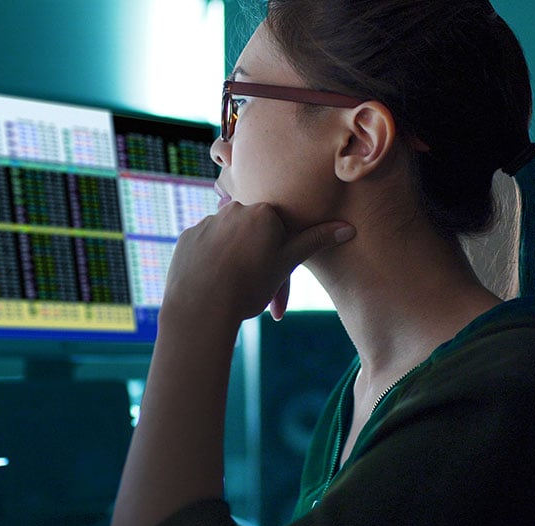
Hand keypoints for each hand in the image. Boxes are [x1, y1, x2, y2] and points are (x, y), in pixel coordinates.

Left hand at [162, 201, 354, 325]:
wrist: (201, 306)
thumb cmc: (249, 286)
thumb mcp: (287, 264)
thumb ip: (314, 241)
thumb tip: (348, 228)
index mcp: (262, 212)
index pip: (278, 227)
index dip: (279, 255)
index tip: (275, 279)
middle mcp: (232, 210)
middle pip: (251, 232)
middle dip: (256, 258)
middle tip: (255, 290)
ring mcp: (206, 223)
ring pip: (227, 240)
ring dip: (233, 259)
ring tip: (232, 290)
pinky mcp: (186, 238)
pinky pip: (204, 247)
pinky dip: (210, 263)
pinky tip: (212, 284)